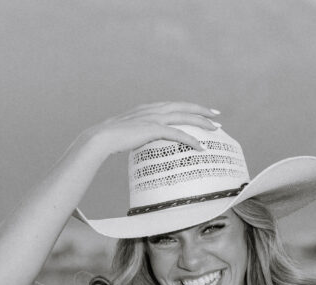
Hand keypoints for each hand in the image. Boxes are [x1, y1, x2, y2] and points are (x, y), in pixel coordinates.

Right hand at [77, 101, 220, 159]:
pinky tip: (200, 147)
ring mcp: (152, 118)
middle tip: (216, 115)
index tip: (200, 111)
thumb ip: (137, 133)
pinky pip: (177, 134)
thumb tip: (141, 141)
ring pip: (184, 117)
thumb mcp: (127, 133)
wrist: (99, 138)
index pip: (172, 105)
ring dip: (201, 122)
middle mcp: (152, 110)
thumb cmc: (109, 139)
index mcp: (146, 109)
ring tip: (215, 128)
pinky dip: (190, 140)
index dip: (188, 107)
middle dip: (201, 110)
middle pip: (183, 106)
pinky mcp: (152, 129)